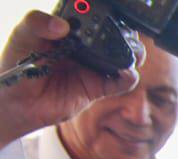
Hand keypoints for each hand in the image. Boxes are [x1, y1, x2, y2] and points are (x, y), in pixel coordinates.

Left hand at [0, 12, 139, 147]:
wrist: (18, 100)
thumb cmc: (18, 64)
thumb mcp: (22, 36)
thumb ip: (36, 23)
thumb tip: (62, 25)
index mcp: (68, 28)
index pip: (90, 16)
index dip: (102, 13)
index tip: (107, 11)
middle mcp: (84, 46)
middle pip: (113, 36)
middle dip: (125, 33)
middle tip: (125, 32)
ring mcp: (92, 67)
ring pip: (122, 58)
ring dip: (132, 53)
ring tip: (133, 52)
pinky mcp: (97, 88)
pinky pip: (118, 83)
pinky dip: (128, 78)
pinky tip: (126, 73)